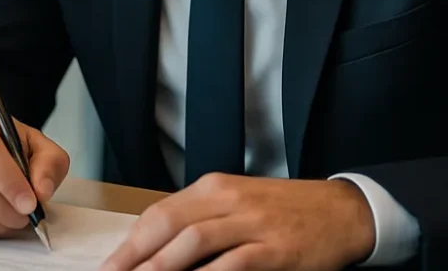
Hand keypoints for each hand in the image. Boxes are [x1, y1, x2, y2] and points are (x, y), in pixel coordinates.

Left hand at [100, 174, 375, 270]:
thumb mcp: (235, 205)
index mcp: (211, 188)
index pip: (158, 214)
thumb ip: (199, 221)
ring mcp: (251, 222)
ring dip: (162, 266)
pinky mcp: (275, 248)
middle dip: (136, 256)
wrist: (341, 210)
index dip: (130, 243)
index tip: (109, 267)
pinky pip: (234, 263)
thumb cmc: (283, 211)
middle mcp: (226, 199)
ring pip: (194, 242)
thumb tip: (155, 251)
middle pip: (168, 226)